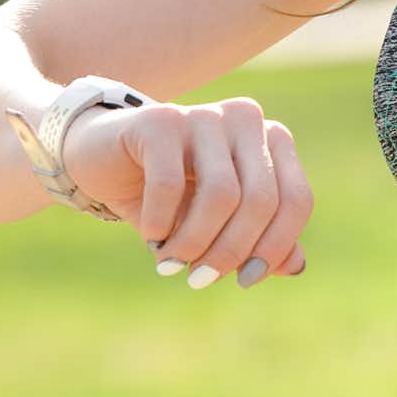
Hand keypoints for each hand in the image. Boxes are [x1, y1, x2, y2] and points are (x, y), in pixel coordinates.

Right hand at [61, 95, 308, 283]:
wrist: (100, 159)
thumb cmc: (169, 196)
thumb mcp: (215, 224)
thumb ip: (259, 241)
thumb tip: (295, 266)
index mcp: (271, 140)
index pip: (296, 199)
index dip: (275, 247)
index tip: (245, 281)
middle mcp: (245, 119)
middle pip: (262, 200)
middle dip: (231, 251)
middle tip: (199, 280)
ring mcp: (204, 114)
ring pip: (221, 194)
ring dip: (194, 242)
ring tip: (170, 264)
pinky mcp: (160, 119)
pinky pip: (170, 184)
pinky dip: (161, 223)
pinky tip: (152, 238)